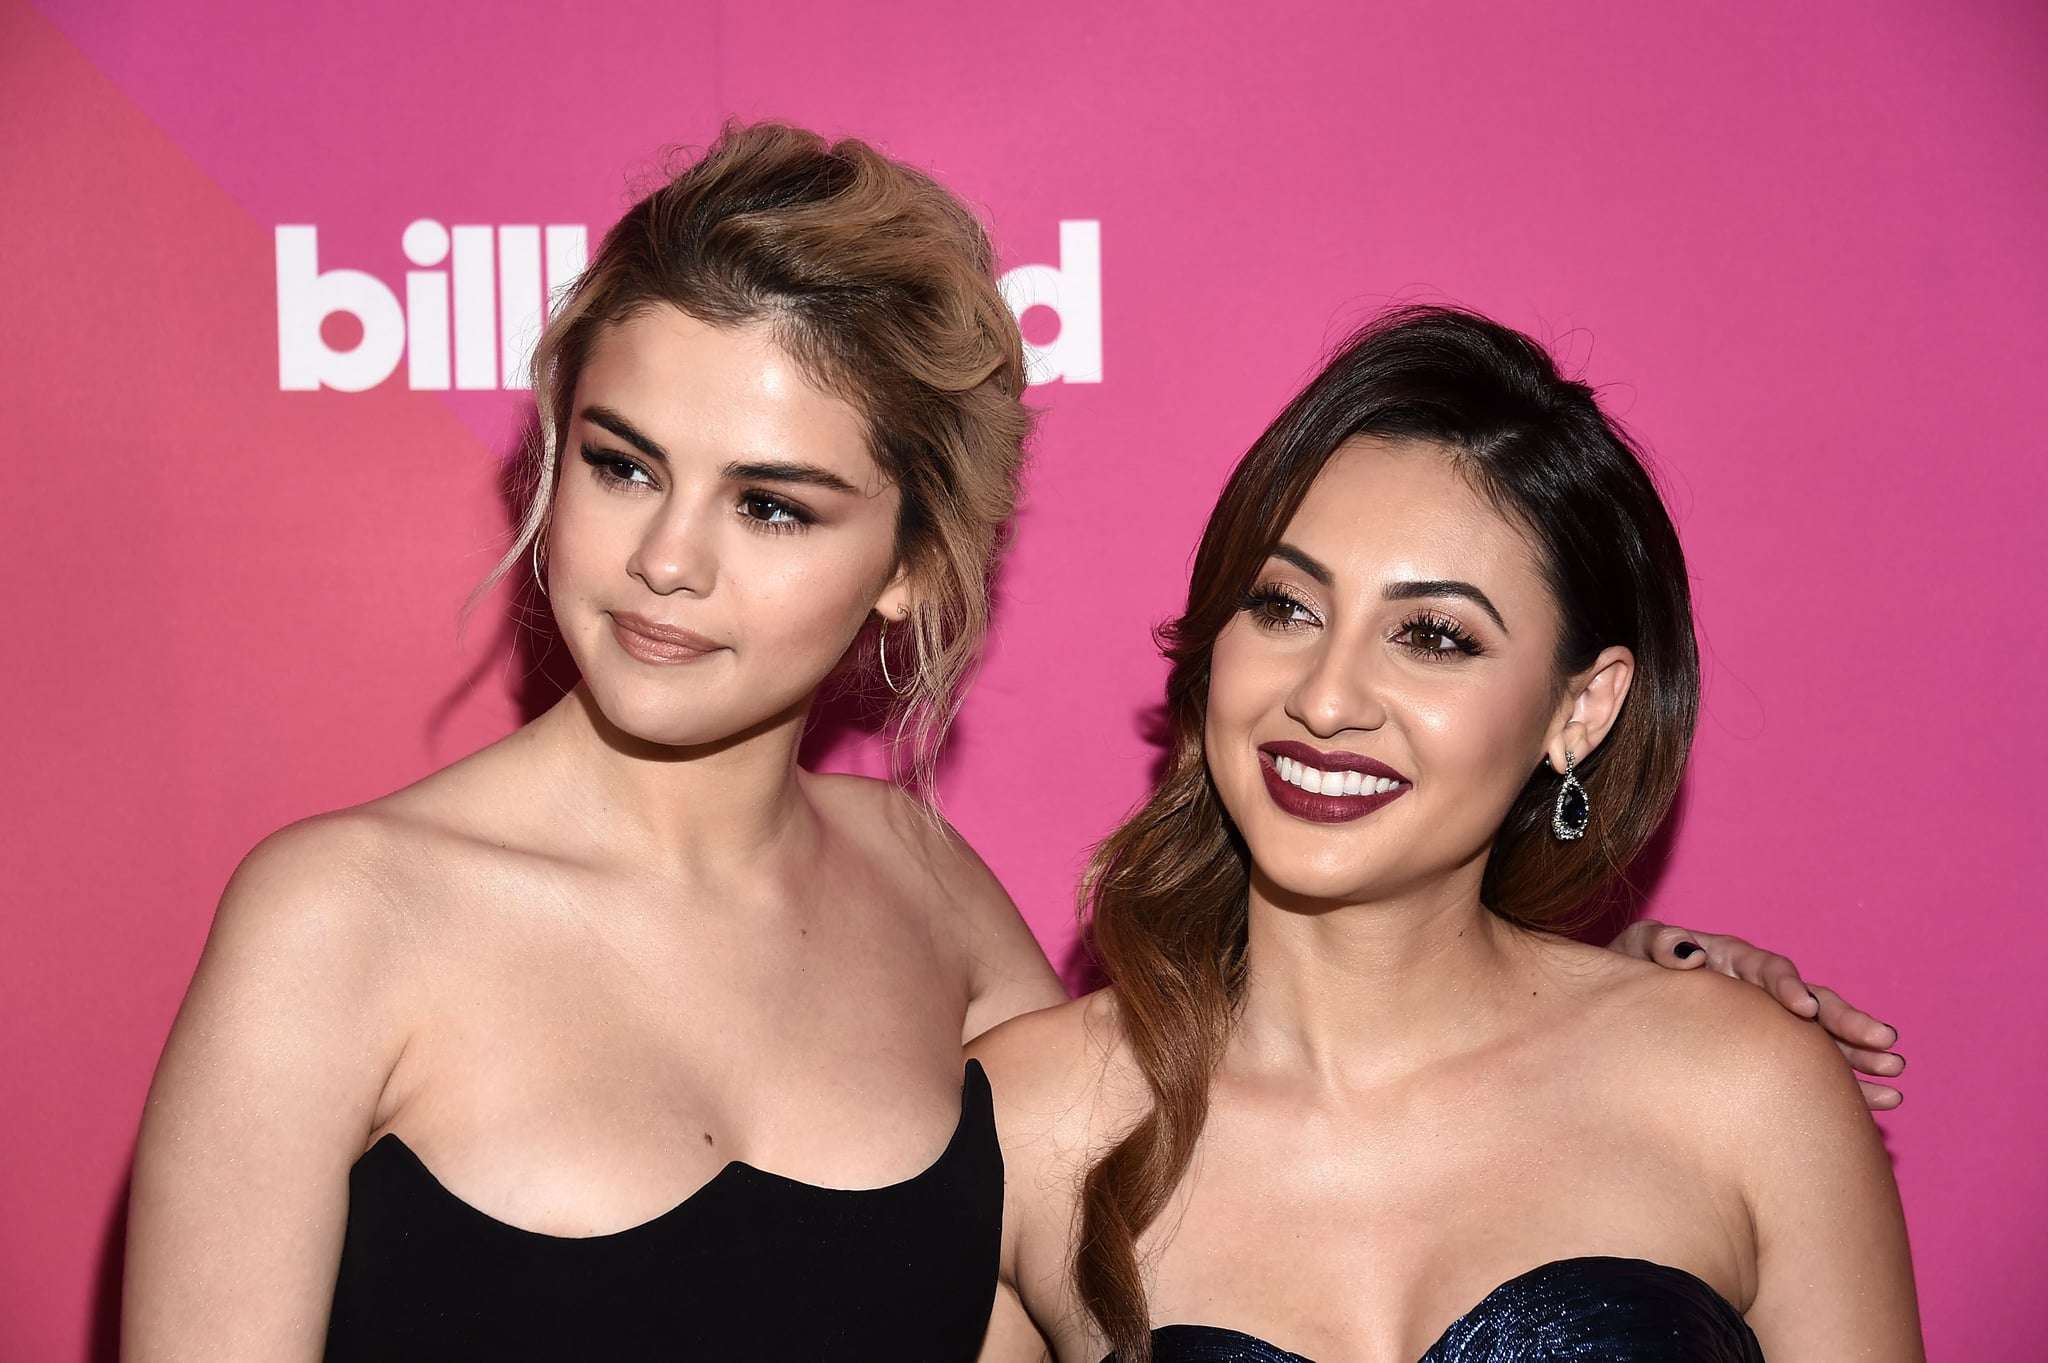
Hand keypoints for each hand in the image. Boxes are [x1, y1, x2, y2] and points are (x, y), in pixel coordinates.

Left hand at [1610, 920, 1904, 1110]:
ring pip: (1823, 1037)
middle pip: (1810, 1002)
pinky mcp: (1771, 1054)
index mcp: (1730, 961)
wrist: (1620, 1002)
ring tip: (1895, 1071)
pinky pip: (1816, 1069)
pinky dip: (1848, 1086)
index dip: (1787, 987)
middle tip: (1885, 1042)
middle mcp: (1758, 991)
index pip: (1766, 970)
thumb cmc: (1628, 970)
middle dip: (1846, 1022)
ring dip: (1859, 1053)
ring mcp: (1768, 1022)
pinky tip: (1884, 1100)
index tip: (1804, 1010)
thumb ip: (1659, 944)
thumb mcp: (1635, 950)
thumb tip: (1689, 953)